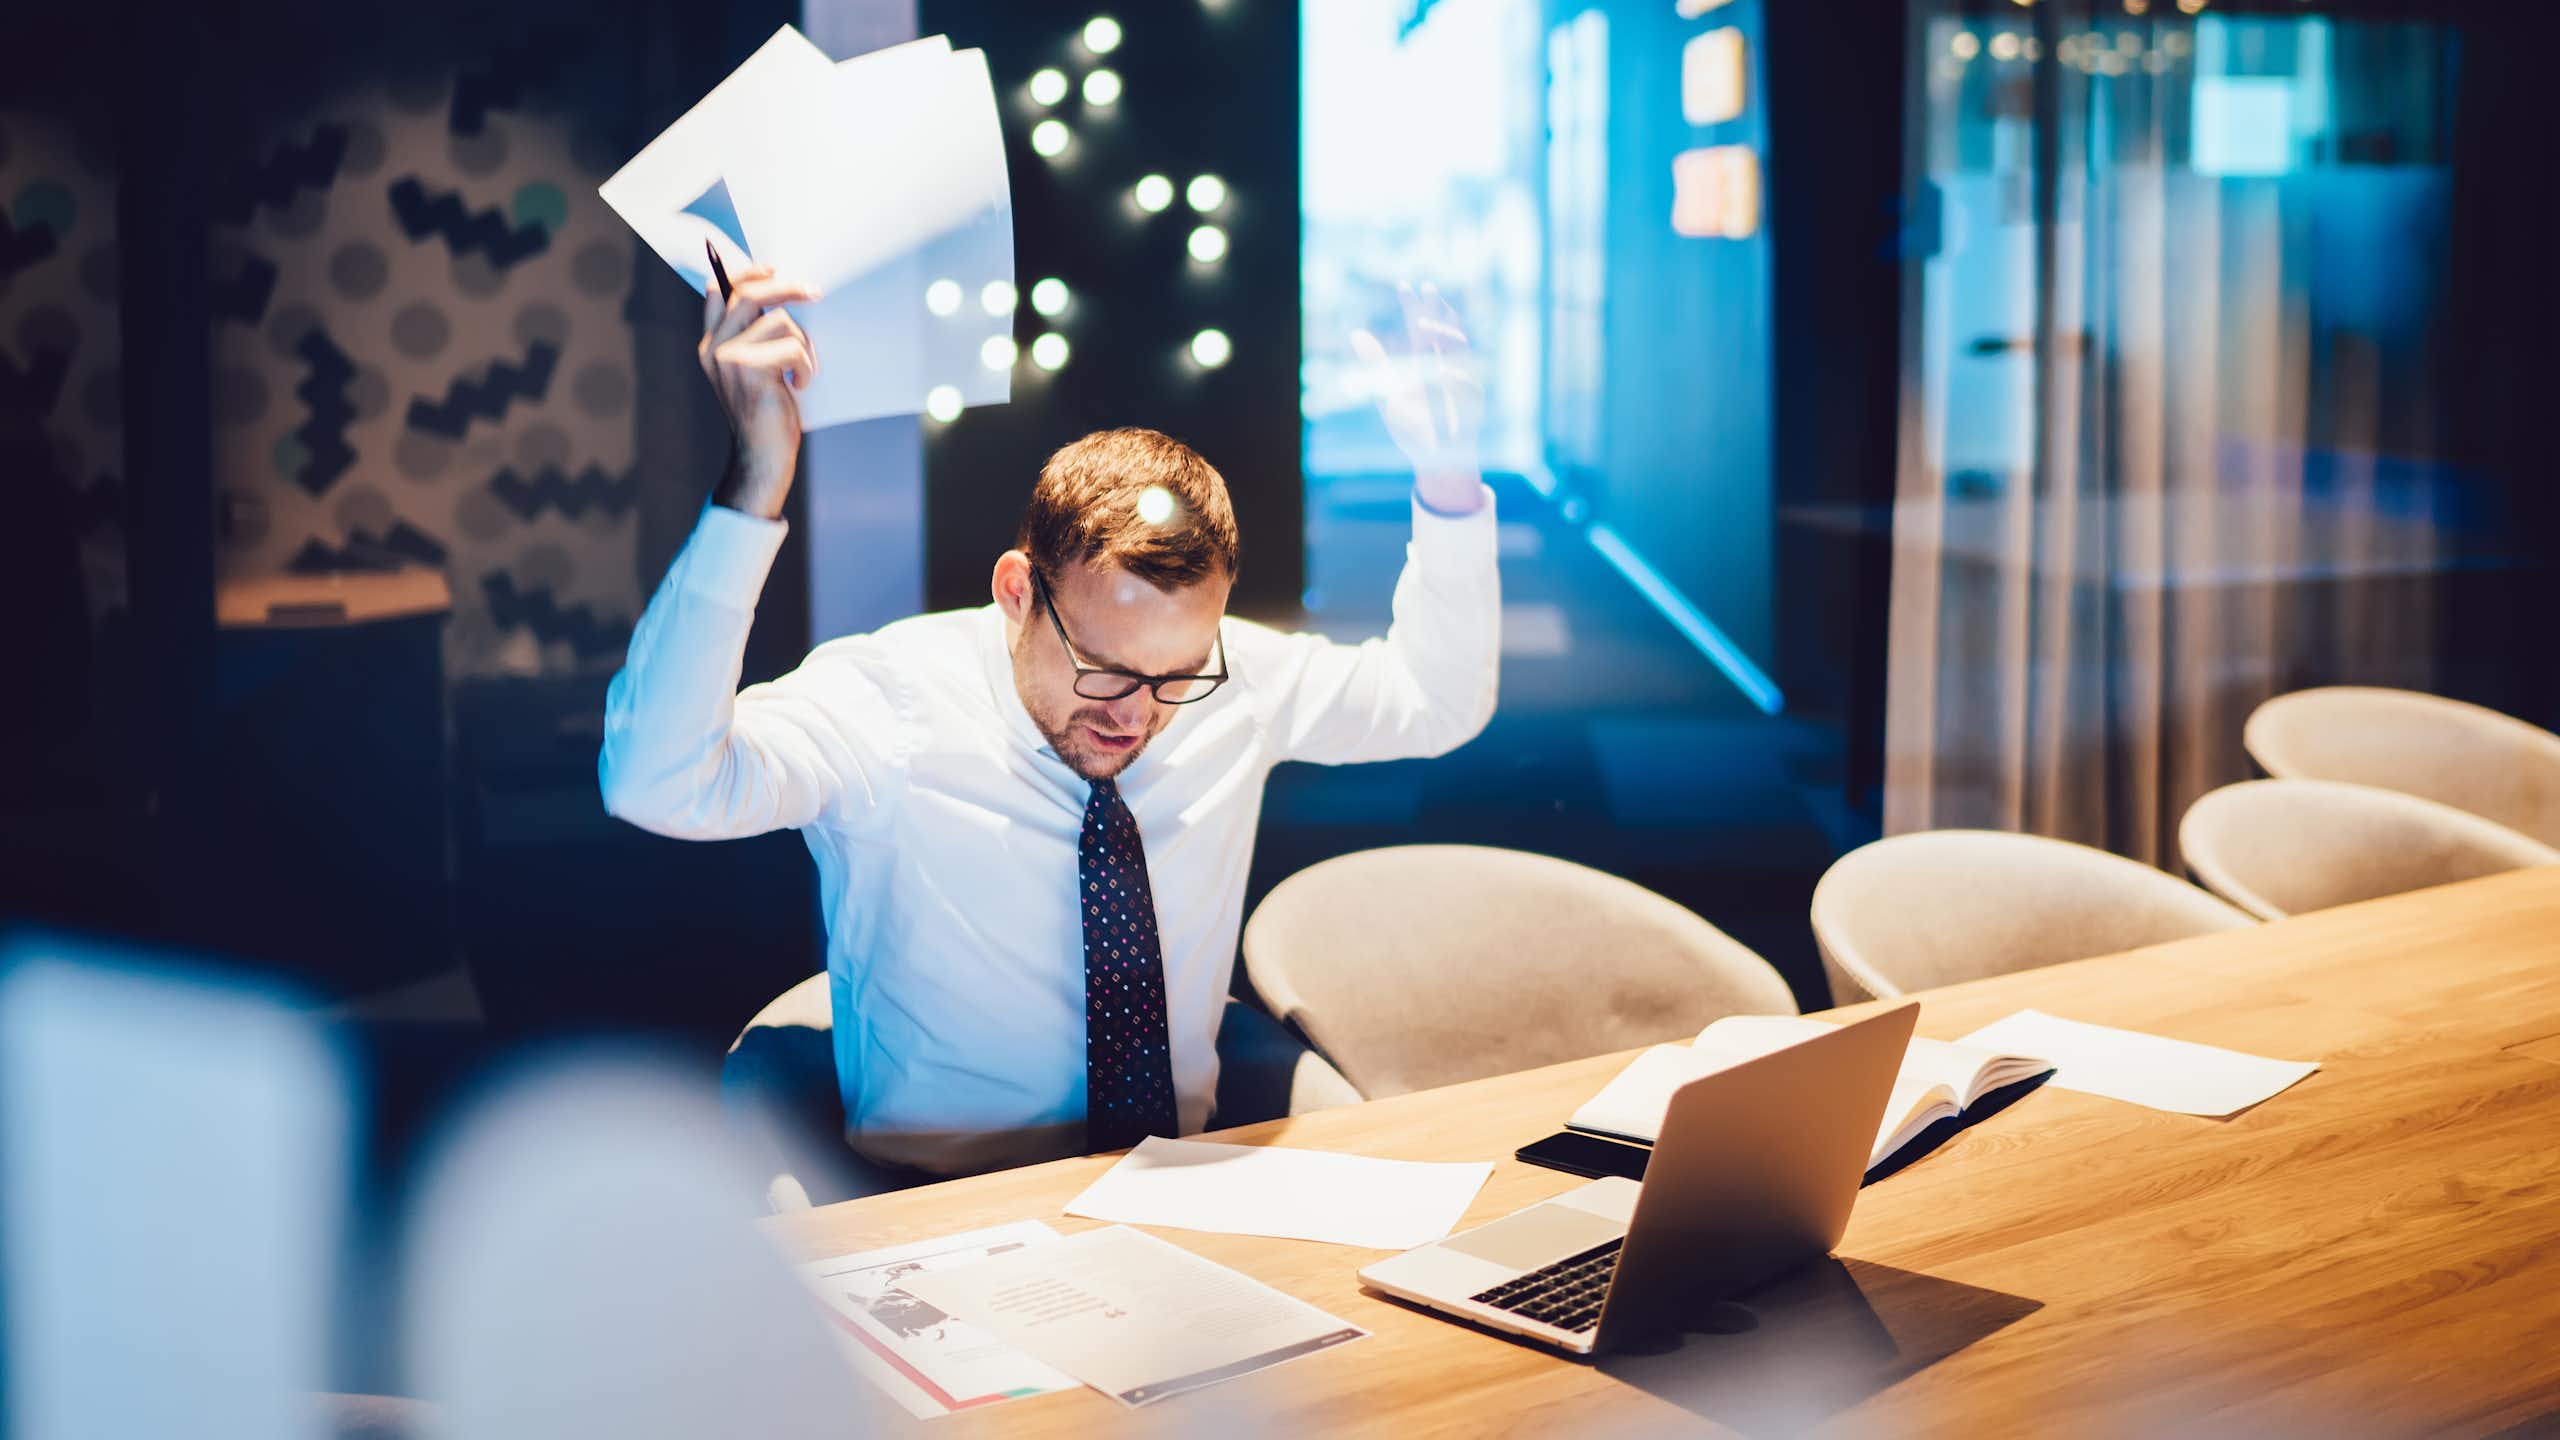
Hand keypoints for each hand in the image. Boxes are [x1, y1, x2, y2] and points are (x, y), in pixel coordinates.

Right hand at [699, 264, 821, 518]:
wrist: (762, 457)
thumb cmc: (767, 413)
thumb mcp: (754, 371)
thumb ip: (754, 337)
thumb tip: (777, 295)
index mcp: (711, 345)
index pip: (719, 292)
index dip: (746, 273)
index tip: (773, 268)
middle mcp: (713, 348)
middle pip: (750, 294)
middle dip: (787, 287)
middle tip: (815, 291)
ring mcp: (728, 359)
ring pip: (780, 321)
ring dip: (803, 344)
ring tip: (800, 370)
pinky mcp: (749, 370)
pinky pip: (792, 346)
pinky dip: (806, 365)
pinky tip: (799, 385)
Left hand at [1349, 282, 1484, 512]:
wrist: (1433, 461)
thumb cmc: (1412, 429)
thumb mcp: (1386, 394)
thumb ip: (1375, 364)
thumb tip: (1356, 334)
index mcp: (1422, 362)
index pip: (1418, 327)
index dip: (1412, 306)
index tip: (1405, 285)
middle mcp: (1443, 365)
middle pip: (1442, 329)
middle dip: (1436, 308)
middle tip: (1427, 287)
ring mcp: (1461, 380)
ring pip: (1459, 349)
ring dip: (1444, 335)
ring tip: (1425, 325)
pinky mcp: (1473, 402)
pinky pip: (1467, 386)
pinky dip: (1455, 378)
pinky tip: (1444, 373)